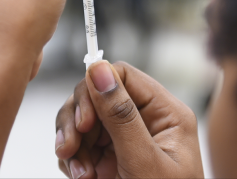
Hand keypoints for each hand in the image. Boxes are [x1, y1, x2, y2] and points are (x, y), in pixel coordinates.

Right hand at [55, 61, 204, 178]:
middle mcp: (144, 120)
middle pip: (96, 94)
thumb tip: (99, 69)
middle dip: (77, 119)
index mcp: (166, 113)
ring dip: (71, 143)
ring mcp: (124, 139)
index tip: (84, 118)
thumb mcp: (145, 162)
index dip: (96, 88)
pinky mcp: (107, 158)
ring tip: (78, 171)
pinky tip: (80, 178)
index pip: (123, 75)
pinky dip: (72, 160)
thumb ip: (121, 116)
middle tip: (70, 146)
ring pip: (82, 119)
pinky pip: (78, 144)